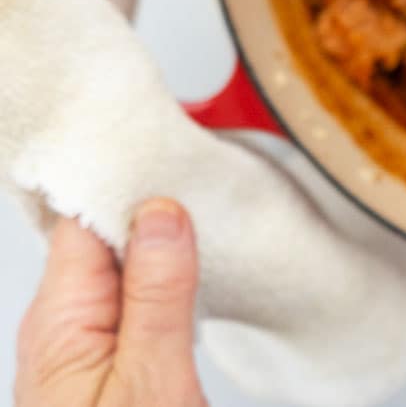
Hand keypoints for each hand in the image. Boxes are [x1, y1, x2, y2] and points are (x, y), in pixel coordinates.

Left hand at [15, 199, 206, 406]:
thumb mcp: (153, 380)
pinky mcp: (105, 361)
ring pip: (119, 267)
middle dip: (152, 209)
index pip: (83, 220)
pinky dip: (162, 277)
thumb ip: (158, 294)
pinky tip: (195, 272)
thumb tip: (163, 213)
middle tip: (209, 184)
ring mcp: (79, 346)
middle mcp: (58, 327)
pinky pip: (129, 297)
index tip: (178, 160)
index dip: (128, 184)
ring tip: (212, 221)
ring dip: (162, 245)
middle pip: (100, 238)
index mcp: (58, 321)